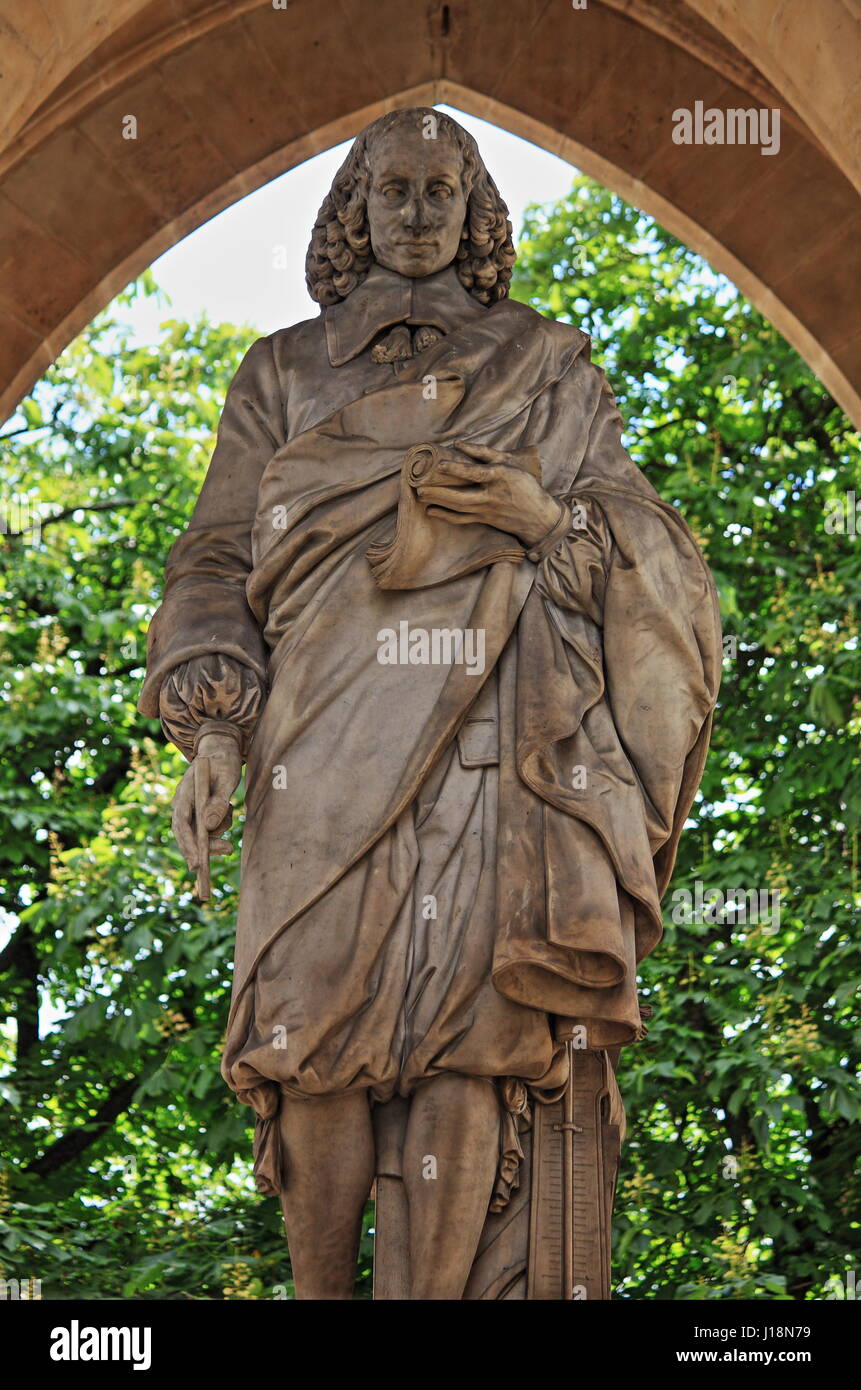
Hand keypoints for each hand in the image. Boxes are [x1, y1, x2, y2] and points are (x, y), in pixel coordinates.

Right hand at [171, 732, 241, 870]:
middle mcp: (183, 802)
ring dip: (217, 832)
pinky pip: (208, 826)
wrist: (222, 747)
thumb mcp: (227, 778)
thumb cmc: (224, 760)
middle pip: (188, 833)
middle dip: (205, 847)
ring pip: (200, 831)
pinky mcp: (199, 809)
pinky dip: (220, 823)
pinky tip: (229, 808)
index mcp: (184, 793)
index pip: (181, 823)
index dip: (188, 844)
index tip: (198, 862)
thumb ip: (219, 802)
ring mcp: (190, 807)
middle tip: (228, 849)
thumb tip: (210, 827)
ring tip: (231, 811)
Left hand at [415, 442, 561, 545]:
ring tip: (422, 495)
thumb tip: (459, 444)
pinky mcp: (485, 520)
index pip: (475, 473)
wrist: (539, 517)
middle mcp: (492, 495)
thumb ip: (485, 453)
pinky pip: (462, 519)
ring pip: (459, 508)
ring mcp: (488, 510)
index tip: (439, 465)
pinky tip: (432, 511)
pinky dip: (446, 516)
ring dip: (439, 502)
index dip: (457, 468)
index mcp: (500, 477)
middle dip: (440, 493)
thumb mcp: (510, 463)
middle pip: (462, 496)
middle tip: (420, 487)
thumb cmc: (525, 485)